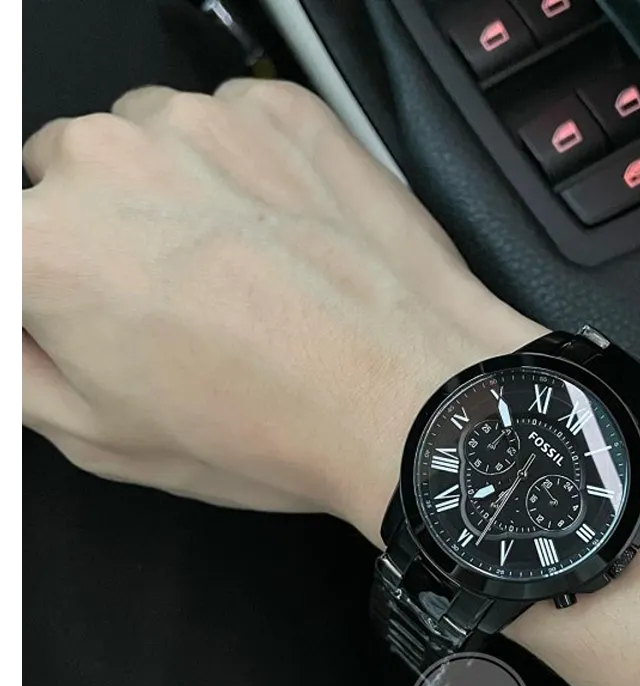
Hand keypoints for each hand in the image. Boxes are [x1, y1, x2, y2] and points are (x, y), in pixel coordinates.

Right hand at [17, 80, 538, 530]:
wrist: (414, 396)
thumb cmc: (273, 427)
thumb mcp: (105, 438)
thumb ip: (20, 369)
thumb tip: (16, 331)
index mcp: (44, 246)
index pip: (4, 241)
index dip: (36, 287)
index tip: (68, 310)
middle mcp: (108, 159)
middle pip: (62, 178)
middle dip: (97, 233)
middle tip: (167, 304)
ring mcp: (202, 121)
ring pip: (148, 143)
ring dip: (172, 194)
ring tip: (238, 273)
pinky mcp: (279, 110)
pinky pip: (229, 125)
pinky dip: (243, 171)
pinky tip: (284, 239)